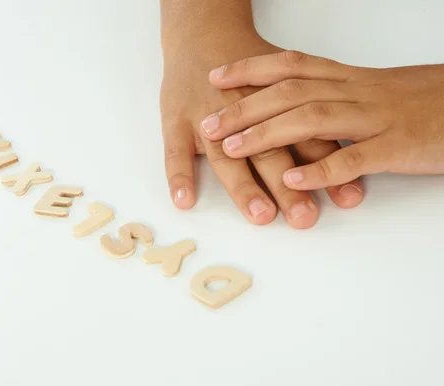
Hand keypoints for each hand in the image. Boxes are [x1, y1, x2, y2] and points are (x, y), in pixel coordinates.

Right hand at [161, 38, 363, 228]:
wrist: (202, 34)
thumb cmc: (246, 69)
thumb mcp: (283, 84)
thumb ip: (309, 120)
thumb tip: (344, 158)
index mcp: (274, 101)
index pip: (304, 139)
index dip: (326, 169)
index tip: (346, 199)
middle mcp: (242, 109)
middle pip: (268, 151)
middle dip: (289, 186)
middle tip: (304, 217)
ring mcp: (205, 115)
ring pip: (225, 154)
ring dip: (243, 186)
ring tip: (260, 214)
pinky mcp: (175, 120)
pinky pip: (174, 150)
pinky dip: (178, 174)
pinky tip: (184, 198)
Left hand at [200, 51, 443, 189]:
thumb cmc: (423, 102)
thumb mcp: (374, 91)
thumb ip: (336, 95)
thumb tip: (296, 104)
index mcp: (349, 79)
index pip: (291, 65)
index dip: (250, 68)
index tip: (216, 75)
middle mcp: (356, 93)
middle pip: (290, 92)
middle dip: (244, 107)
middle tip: (208, 123)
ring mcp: (376, 119)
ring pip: (312, 119)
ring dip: (267, 134)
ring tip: (233, 147)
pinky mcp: (396, 147)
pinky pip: (354, 157)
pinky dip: (320, 169)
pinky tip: (292, 178)